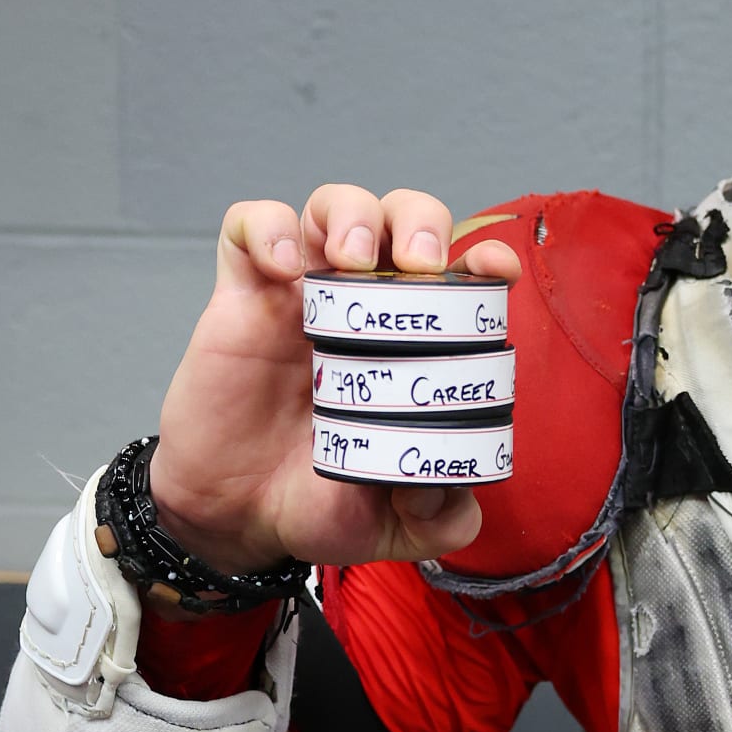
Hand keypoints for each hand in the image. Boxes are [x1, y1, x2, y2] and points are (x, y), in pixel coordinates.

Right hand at [145, 184, 520, 575]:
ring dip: (352, 213)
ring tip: (352, 259)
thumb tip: (449, 487)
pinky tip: (285, 268)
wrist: (237, 517)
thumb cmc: (319, 502)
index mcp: (414, 348)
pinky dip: (269, 227)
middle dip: (421, 222)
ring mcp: (303, 295)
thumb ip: (441, 517)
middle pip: (404, 219)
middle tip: (417, 265)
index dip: (483, 259)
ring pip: (335, 205)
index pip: (460, 276)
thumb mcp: (396, 526)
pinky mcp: (242, 296)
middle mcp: (365, 309)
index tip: (495, 272)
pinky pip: (249, 225)